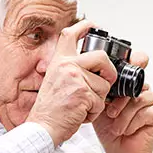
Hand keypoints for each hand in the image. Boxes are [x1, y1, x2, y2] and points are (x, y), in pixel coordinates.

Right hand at [27, 20, 116, 145]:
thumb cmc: (50, 109)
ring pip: (104, 85)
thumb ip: (72, 70)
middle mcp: (66, 66)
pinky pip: (101, 102)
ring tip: (81, 106)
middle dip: (110, 71)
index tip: (95, 26)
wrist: (42, 126)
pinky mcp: (83, 93)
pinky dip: (94, 112)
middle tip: (107, 80)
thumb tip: (96, 69)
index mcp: (59, 61)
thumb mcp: (56, 81)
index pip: (70, 34)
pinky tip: (80, 114)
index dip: (85, 26)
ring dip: (98, 100)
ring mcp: (75, 78)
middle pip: (101, 57)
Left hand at [93, 52, 152, 152]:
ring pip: (139, 99)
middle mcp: (142, 90)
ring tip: (117, 126)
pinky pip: (147, 112)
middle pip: (135, 83)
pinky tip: (128, 130)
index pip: (134, 65)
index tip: (121, 69)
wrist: (119, 152)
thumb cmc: (110, 129)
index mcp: (128, 85)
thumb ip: (100, 90)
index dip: (132, 62)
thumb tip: (95, 77)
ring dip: (124, 115)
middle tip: (111, 113)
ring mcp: (152, 100)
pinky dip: (133, 123)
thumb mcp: (99, 106)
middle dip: (120, 100)